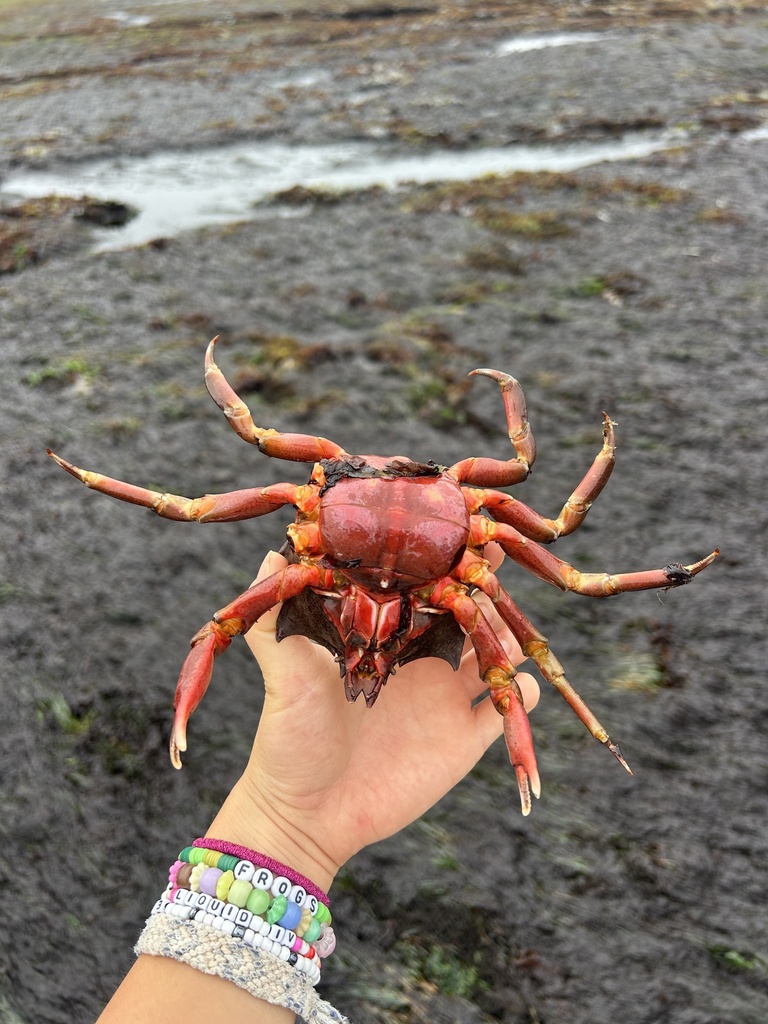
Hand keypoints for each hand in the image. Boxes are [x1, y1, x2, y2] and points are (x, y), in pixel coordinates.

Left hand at [207, 547, 538, 890]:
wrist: (305, 815)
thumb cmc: (288, 738)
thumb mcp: (283, 672)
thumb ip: (278, 616)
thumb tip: (275, 550)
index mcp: (382, 635)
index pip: (420, 586)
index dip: (439, 561)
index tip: (455, 531)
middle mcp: (418, 658)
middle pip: (465, 612)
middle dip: (483, 588)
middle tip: (494, 565)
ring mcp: (444, 697)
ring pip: (493, 653)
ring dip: (508, 635)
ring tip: (510, 625)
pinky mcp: (463, 739)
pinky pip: (506, 709)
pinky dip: (522, 694)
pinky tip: (521, 684)